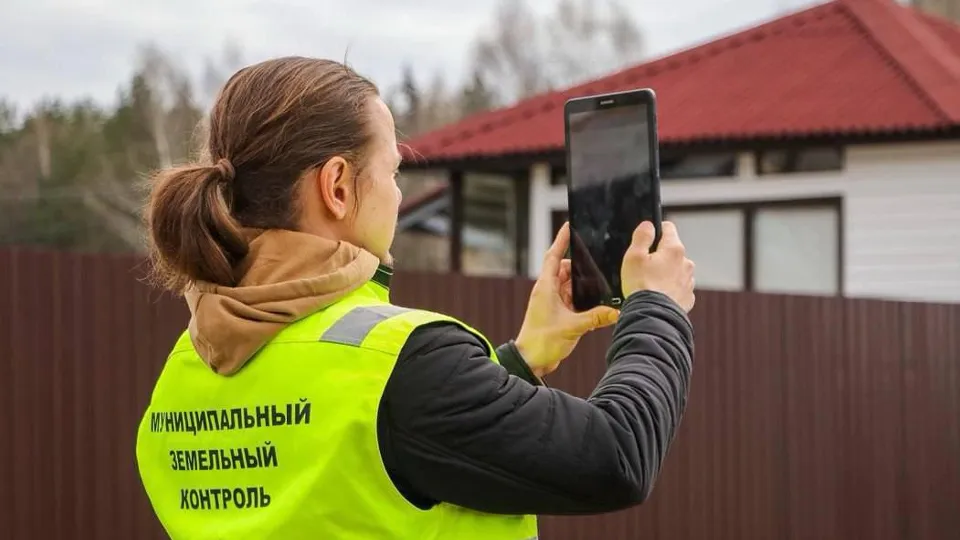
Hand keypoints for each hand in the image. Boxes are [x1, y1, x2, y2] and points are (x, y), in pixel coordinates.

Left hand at [515, 222, 619, 377]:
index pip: (553, 256)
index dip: (561, 240)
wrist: (531, 361)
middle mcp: (548, 291)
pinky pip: (573, 300)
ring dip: (584, 284)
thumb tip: (616, 311)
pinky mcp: (559, 313)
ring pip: (571, 285)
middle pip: (566, 269)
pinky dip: (583, 299)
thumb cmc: (541, 341)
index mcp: (546, 287)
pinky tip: (597, 302)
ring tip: (601, 281)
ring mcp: (553, 302)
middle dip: (581, 265)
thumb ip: (596, 318)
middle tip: (598, 260)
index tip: (570, 225)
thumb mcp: (572, 327)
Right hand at [621, 221, 695, 311]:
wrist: (652, 316)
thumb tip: (648, 225)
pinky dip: (670, 289)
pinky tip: (658, 294)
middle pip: (672, 251)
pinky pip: (678, 287)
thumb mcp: (634, 256)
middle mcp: (685, 263)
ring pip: (676, 270)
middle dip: (659, 256)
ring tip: (650, 284)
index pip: (668, 227)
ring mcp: (688, 281)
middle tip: (644, 267)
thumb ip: (642, 236)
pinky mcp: (687, 297)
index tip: (647, 239)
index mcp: (673, 249)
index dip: (656, 230)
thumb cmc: (642, 287)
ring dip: (666, 273)